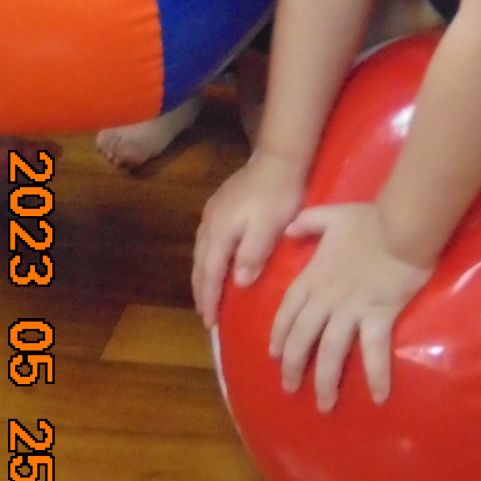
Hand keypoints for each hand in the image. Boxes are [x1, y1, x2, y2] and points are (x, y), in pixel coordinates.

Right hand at [192, 150, 304, 327]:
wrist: (279, 157)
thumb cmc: (278, 194)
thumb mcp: (271, 227)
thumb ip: (253, 254)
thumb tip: (239, 283)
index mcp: (220, 232)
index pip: (211, 273)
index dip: (210, 299)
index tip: (209, 323)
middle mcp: (210, 223)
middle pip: (200, 264)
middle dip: (202, 291)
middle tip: (205, 315)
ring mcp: (212, 212)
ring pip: (201, 252)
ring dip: (202, 276)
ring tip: (207, 295)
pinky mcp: (219, 204)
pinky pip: (206, 241)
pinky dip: (207, 259)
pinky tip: (215, 263)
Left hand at [269, 202, 431, 410]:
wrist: (399, 227)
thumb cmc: (368, 220)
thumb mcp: (332, 215)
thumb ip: (308, 222)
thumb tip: (288, 230)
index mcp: (313, 276)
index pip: (288, 311)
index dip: (279, 334)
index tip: (274, 354)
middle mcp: (326, 299)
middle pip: (302, 338)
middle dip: (293, 366)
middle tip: (289, 388)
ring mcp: (351, 311)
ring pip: (330, 352)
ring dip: (325, 381)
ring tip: (323, 405)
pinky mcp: (378, 317)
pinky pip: (374, 353)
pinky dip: (377, 375)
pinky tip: (379, 397)